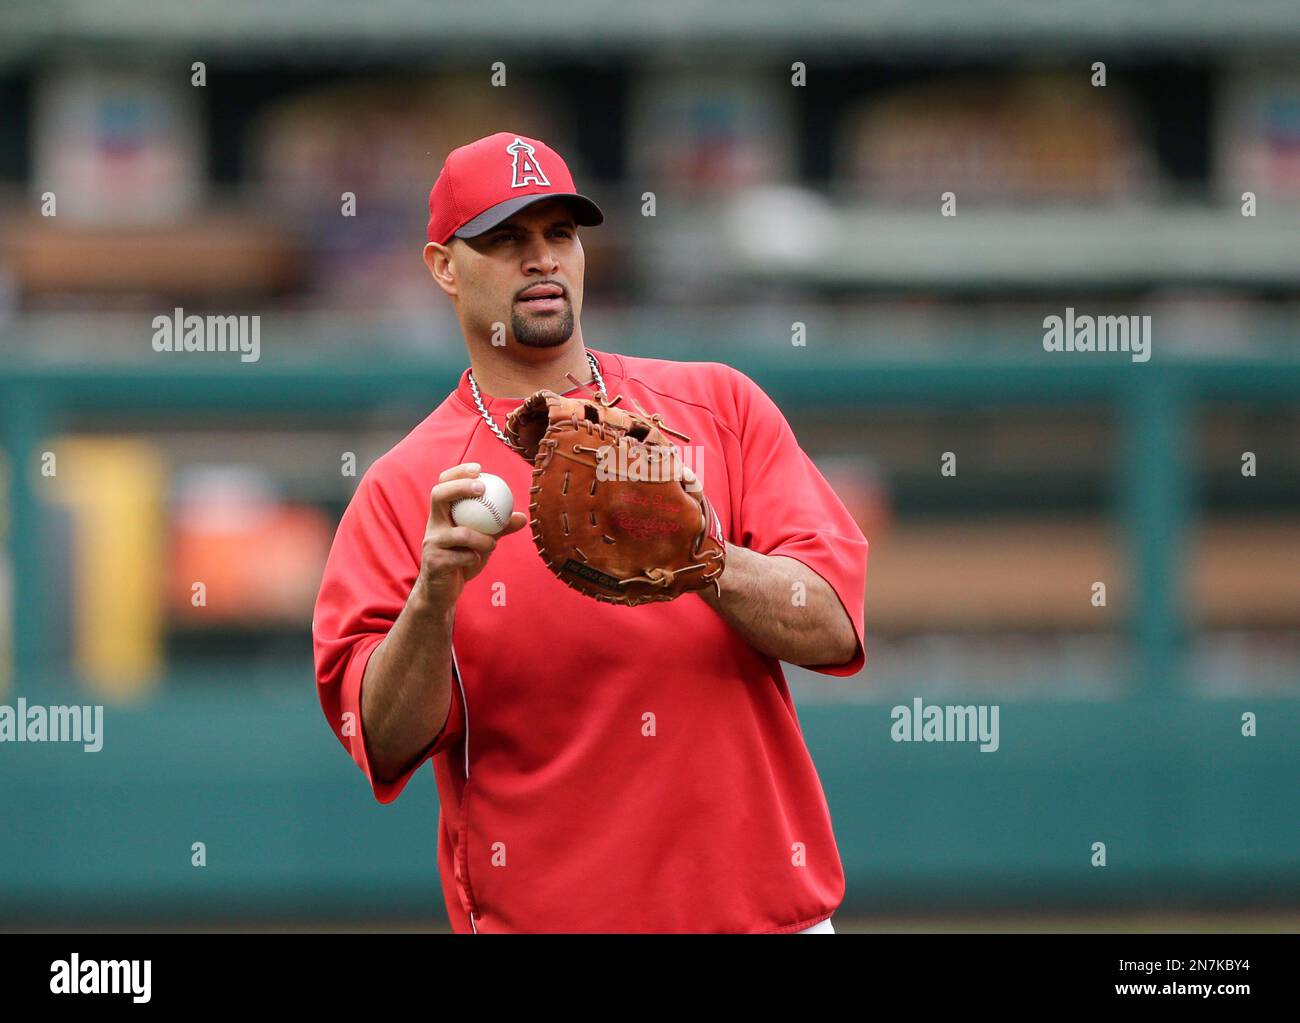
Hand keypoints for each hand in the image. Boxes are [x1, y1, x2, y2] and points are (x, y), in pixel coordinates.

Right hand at [415, 462, 527, 611]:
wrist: (442, 592)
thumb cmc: (461, 560)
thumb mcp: (482, 541)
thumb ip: (499, 528)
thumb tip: (522, 517)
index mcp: (442, 515)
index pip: (443, 484)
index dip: (458, 473)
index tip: (479, 469)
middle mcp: (433, 525)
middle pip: (438, 495)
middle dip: (460, 487)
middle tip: (482, 488)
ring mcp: (432, 543)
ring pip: (458, 532)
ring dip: (481, 538)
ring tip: (492, 543)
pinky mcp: (435, 563)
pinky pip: (460, 556)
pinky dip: (473, 558)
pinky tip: (475, 561)